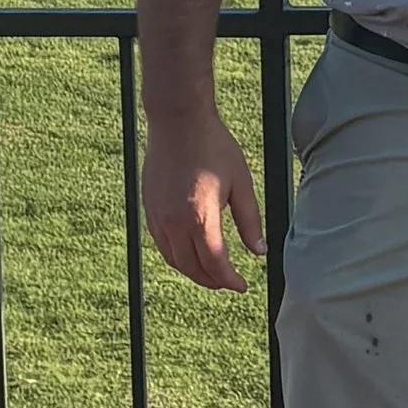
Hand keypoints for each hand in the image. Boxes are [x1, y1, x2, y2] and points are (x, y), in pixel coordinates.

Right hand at [143, 107, 266, 291]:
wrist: (178, 121)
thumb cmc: (214, 147)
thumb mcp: (241, 183)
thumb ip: (250, 220)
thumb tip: (259, 251)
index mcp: (201, 218)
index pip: (215, 264)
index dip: (229, 280)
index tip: (242, 286)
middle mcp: (174, 223)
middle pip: (192, 268)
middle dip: (212, 281)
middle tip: (228, 283)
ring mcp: (157, 217)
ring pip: (173, 260)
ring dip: (193, 272)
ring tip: (211, 274)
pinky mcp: (147, 209)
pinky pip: (161, 244)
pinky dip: (176, 256)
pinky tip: (189, 254)